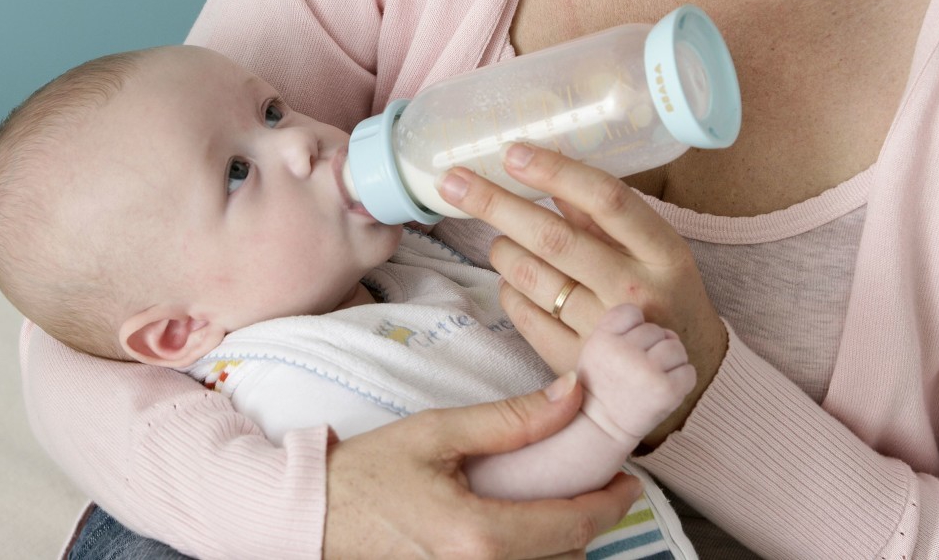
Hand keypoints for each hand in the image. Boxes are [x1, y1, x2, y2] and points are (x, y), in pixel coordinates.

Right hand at [323, 377, 640, 558]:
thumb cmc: (366, 472)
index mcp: (481, 535)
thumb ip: (511, 419)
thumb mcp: (437, 432)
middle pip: (568, 557)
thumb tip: (573, 395)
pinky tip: (524, 526)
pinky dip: (534, 556)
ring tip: (560, 501)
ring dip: (564, 542)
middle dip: (590, 522)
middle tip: (595, 482)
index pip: (573, 525)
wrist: (310, 516)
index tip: (629, 478)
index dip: (611, 502)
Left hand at [437, 143, 727, 444]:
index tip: (512, 153)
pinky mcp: (574, 364)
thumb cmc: (663, 294)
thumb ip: (601, 213)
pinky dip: (508, 289)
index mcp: (663, 252)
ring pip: (528, 275)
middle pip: (552, 238)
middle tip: (453, 180)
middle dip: (494, 203)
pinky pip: (521, 313)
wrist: (685, 376)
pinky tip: (516, 282)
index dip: (555, 172)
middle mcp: (635, 292)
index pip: (605, 200)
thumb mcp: (653, 248)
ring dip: (502, 248)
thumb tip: (542, 165)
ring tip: (503, 241)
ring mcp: (603, 332)